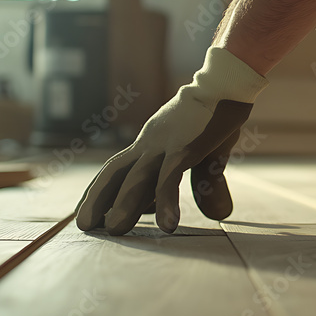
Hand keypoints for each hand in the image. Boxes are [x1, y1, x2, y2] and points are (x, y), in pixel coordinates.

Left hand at [75, 47, 267, 234]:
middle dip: (98, 198)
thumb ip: (209, 184)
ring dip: (124, 205)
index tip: (88, 210)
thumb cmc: (218, 115)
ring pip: (136, 178)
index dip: (101, 188)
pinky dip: (166, 202)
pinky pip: (170, 178)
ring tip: (114, 231)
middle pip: (116, 172)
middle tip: (86, 226)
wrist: (229, 84)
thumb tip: (218, 215)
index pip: (118, 167)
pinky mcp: (184, 147)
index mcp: (152, 142)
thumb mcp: (212, 154)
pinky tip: (167, 226)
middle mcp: (151, 142)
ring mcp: (165, 144)